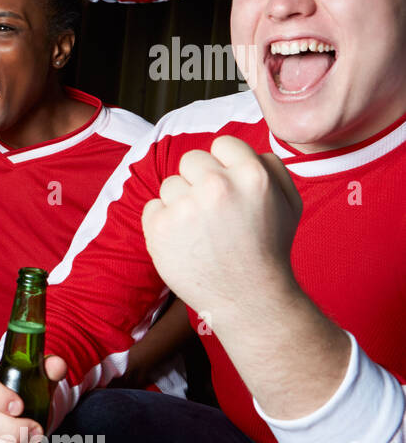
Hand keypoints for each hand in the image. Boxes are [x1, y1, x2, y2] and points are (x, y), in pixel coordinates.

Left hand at [142, 136, 301, 322]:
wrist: (248, 298)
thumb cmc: (268, 250)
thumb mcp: (289, 203)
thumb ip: (271, 167)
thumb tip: (245, 150)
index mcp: (251, 175)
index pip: (222, 143)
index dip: (223, 163)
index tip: (226, 185)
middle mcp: (216, 187)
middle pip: (191, 160)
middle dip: (199, 181)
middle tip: (213, 211)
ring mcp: (185, 208)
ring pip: (170, 184)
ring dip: (181, 202)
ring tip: (201, 231)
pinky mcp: (159, 228)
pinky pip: (152, 207)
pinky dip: (163, 222)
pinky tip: (185, 241)